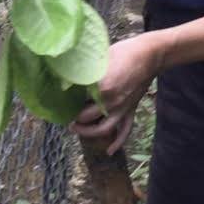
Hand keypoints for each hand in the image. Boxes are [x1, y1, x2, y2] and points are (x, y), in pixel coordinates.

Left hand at [71, 33, 159, 151]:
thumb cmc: (123, 52)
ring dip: (86, 132)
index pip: (76, 100)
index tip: (55, 99)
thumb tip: (66, 76)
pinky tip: (109, 151)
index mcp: (100, 87)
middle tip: (62, 111)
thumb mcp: (99, 58)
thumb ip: (84, 70)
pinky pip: (125, 131)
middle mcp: (110, 102)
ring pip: (102, 129)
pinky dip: (117, 143)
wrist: (149, 54)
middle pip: (84, 117)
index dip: (63, 100)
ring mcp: (121, 109)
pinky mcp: (131, 110)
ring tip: (75, 127)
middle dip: (71, 116)